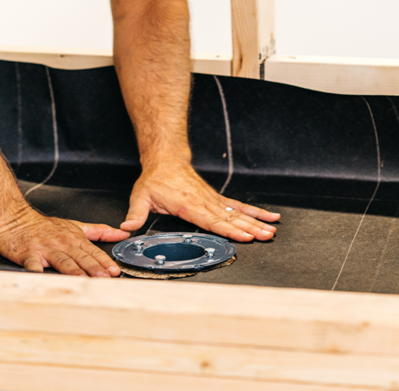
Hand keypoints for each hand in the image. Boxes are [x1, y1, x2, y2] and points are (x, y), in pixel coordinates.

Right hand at [0, 209, 129, 276]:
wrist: (15, 218)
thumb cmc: (44, 226)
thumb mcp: (75, 226)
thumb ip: (99, 231)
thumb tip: (122, 233)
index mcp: (74, 239)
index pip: (93, 252)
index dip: (105, 261)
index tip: (114, 271)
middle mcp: (62, 244)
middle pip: (81, 258)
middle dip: (94, 268)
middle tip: (104, 278)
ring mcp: (45, 249)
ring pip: (62, 261)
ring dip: (72, 271)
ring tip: (82, 281)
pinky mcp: (28, 254)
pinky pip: (33, 264)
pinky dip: (36, 271)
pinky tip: (40, 277)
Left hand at [121, 163, 279, 241]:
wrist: (166, 161)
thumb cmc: (155, 180)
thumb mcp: (140, 196)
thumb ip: (135, 213)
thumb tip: (127, 227)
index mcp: (187, 205)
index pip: (211, 220)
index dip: (228, 230)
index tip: (243, 236)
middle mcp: (204, 202)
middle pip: (230, 219)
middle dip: (249, 228)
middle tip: (265, 237)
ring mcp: (213, 200)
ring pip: (238, 213)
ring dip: (256, 222)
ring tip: (271, 231)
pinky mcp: (218, 199)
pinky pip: (239, 207)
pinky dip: (256, 212)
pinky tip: (270, 217)